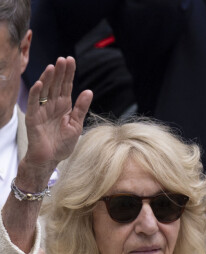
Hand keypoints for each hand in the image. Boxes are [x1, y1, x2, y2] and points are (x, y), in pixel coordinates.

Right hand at [23, 57, 91, 179]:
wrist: (50, 159)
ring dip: (48, 78)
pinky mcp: (33, 117)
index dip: (68, 74)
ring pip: (44, 90)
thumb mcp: (76, 125)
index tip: (71, 60)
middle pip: (55, 85)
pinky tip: (40, 83)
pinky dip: (36, 93)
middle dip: (59, 72)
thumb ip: (81, 108)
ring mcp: (42, 110)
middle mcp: (52, 105)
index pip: (66, 86)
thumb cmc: (62, 144)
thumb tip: (89, 90)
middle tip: (63, 59)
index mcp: (63, 106)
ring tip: (52, 66)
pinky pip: (34, 103)